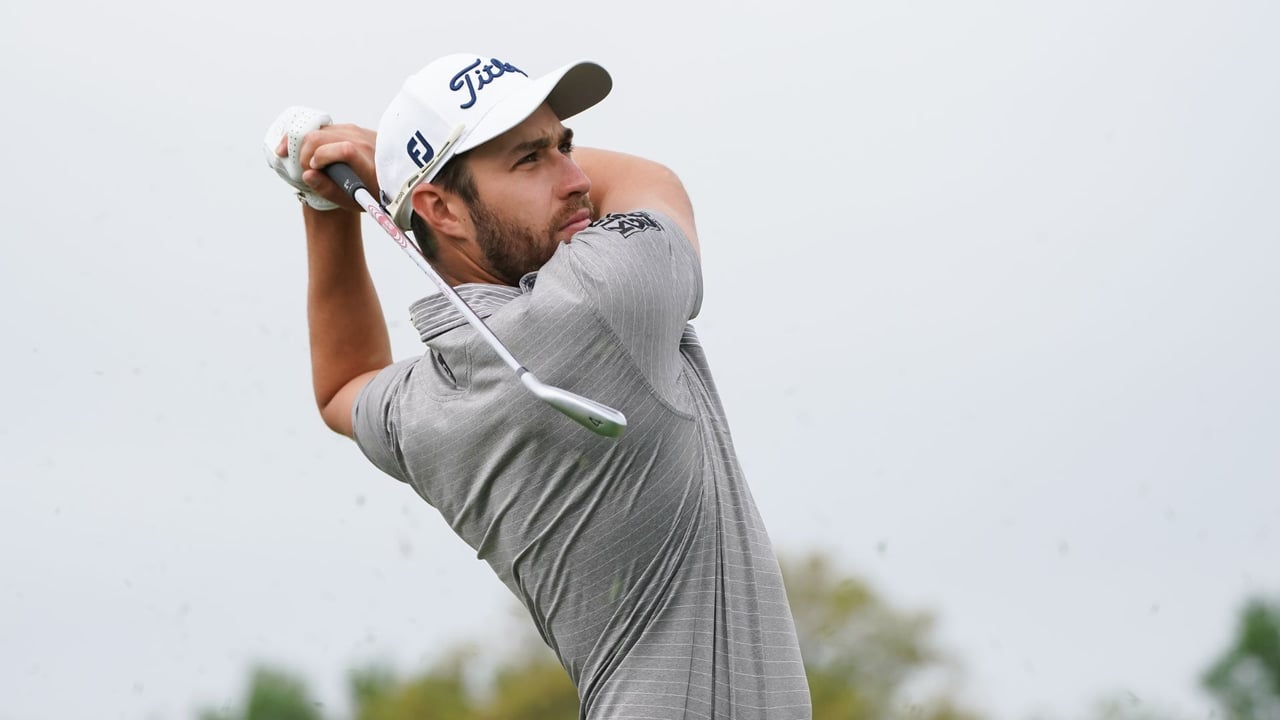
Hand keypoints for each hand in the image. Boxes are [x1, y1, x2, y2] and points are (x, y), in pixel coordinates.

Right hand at [263, 107, 378, 211]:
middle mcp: (363, 142)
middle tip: (305, 168)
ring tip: (305, 162)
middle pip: (322, 136)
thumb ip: (329, 189)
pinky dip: (316, 139)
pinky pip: (328, 129)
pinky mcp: (354, 128)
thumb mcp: (354, 200)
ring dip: (307, 144)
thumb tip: (307, 175)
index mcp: (368, 162)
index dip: (322, 157)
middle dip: (305, 152)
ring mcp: (359, 131)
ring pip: (322, 130)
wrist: (400, 178)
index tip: (313, 170)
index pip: (344, 150)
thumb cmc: (376, 193)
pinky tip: (312, 152)